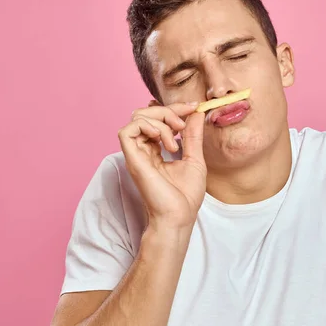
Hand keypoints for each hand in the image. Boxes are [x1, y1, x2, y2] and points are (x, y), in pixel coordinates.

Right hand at [118, 102, 206, 228]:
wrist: (179, 217)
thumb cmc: (185, 196)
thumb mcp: (194, 158)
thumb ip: (193, 135)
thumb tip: (197, 113)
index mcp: (155, 150)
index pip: (157, 118)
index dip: (174, 108)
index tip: (194, 108)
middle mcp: (143, 150)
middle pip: (145, 113)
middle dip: (168, 110)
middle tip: (183, 125)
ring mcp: (136, 154)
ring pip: (137, 117)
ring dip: (160, 120)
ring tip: (175, 139)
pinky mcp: (132, 159)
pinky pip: (128, 130)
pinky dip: (148, 127)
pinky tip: (165, 142)